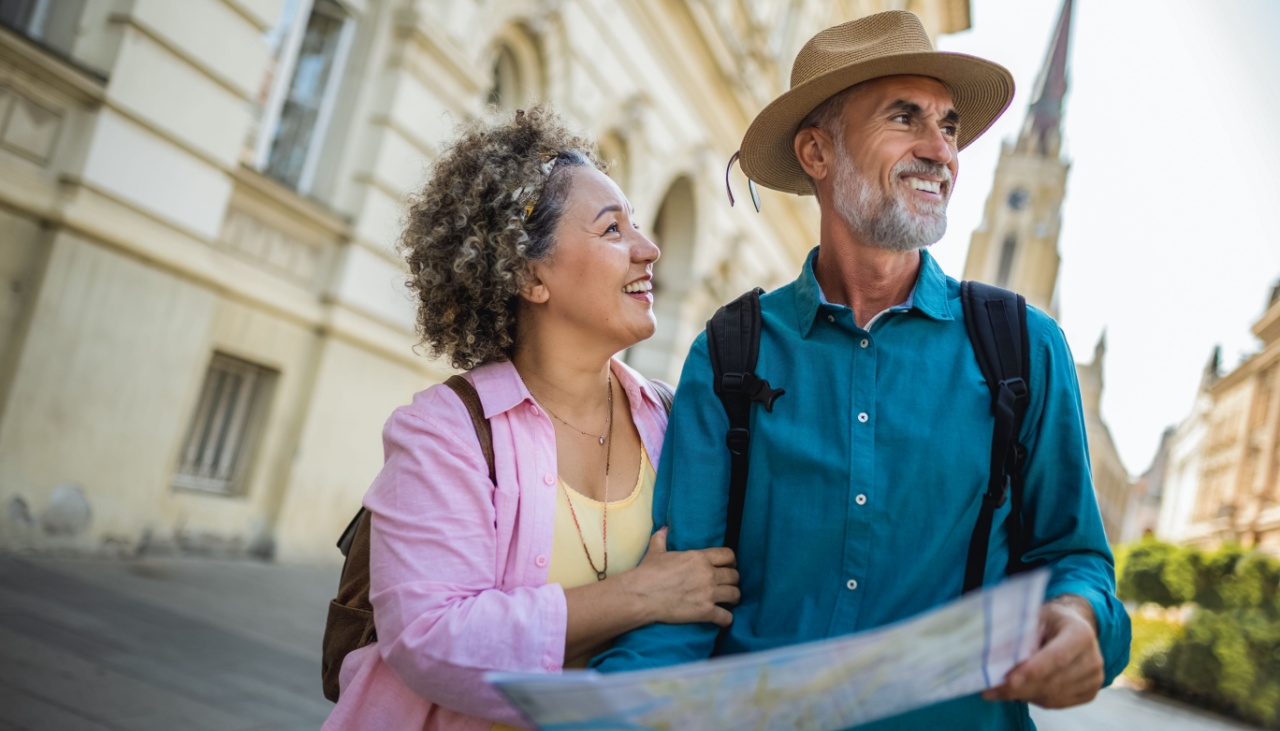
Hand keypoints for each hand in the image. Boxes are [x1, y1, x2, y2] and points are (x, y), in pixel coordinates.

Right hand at [629, 528, 739, 626]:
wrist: (640, 595)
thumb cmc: (647, 573)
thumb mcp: (655, 552)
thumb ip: (662, 539)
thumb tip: (664, 529)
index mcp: (699, 557)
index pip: (728, 555)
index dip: (731, 561)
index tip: (728, 566)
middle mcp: (708, 574)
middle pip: (734, 576)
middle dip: (732, 580)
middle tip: (727, 585)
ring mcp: (708, 593)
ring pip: (734, 595)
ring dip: (732, 598)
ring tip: (728, 601)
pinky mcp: (705, 611)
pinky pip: (726, 617)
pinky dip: (726, 619)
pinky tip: (723, 619)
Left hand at [982, 594, 1103, 708]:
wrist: (1073, 626)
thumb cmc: (1050, 620)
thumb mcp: (1035, 617)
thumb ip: (1022, 634)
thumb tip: (999, 657)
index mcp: (1081, 633)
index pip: (1058, 657)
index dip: (1033, 670)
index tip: (1009, 679)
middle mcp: (1093, 658)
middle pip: (1053, 681)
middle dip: (1019, 687)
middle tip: (990, 689)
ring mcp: (1094, 679)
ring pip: (1053, 696)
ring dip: (1023, 695)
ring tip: (998, 690)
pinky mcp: (1089, 693)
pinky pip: (1056, 704)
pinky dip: (1034, 699)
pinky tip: (1018, 691)